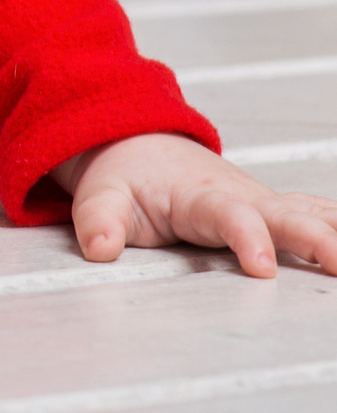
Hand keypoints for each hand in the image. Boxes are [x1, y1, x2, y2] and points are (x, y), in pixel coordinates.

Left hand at [59, 134, 336, 277]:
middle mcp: (242, 197)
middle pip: (288, 216)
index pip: (230, 217)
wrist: (141, 146)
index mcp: (200, 196)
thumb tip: (98, 248)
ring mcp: (264, 202)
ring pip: (313, 214)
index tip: (263, 266)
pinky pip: (319, 215)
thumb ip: (99, 220)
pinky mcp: (275, 210)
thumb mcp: (101, 195)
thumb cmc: (125, 177)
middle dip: (316, 239)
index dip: (248, 239)